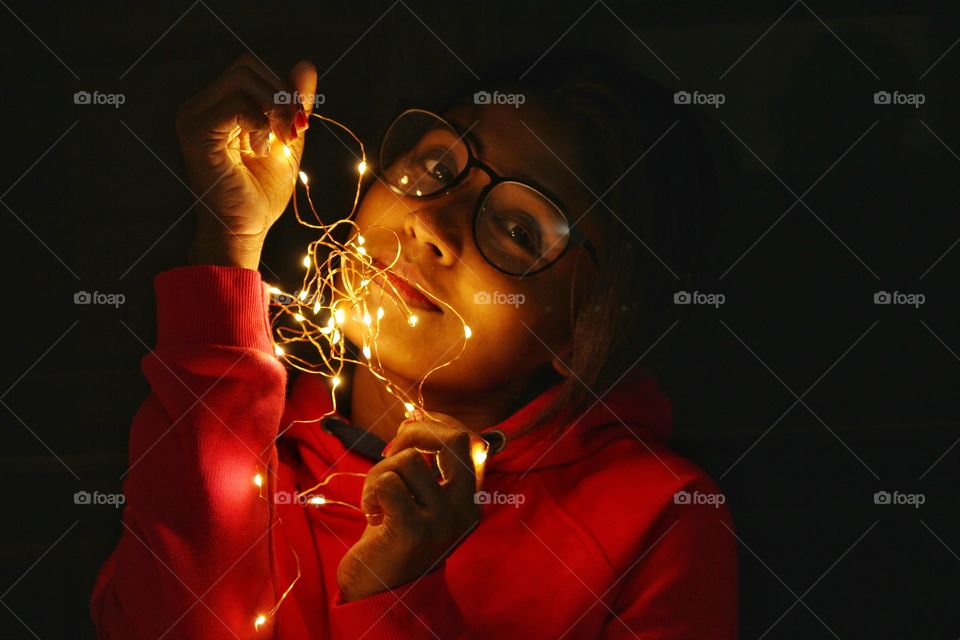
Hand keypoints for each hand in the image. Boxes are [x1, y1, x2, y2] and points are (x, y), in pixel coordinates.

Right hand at [176, 53, 316, 268]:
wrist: (246, 231)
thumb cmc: (261, 193)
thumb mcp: (286, 140)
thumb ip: (294, 105)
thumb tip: (306, 65)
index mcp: (216, 106)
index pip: (251, 68)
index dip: (282, 87)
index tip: (299, 124)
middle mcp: (198, 107)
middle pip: (247, 66)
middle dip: (281, 95)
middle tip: (294, 130)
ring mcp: (193, 118)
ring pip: (242, 79)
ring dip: (274, 108)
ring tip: (280, 140)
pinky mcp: (196, 134)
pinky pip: (237, 106)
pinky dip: (261, 123)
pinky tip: (262, 149)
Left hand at [336, 414, 482, 601]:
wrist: (383, 594)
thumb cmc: (397, 538)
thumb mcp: (423, 501)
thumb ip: (427, 467)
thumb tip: (413, 421)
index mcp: (471, 499)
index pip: (468, 440)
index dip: (435, 425)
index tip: (406, 436)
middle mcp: (465, 509)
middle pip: (454, 440)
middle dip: (414, 432)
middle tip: (390, 452)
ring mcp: (442, 521)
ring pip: (410, 460)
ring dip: (382, 471)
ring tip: (377, 498)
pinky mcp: (413, 531)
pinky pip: (388, 482)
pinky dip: (371, 491)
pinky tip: (372, 514)